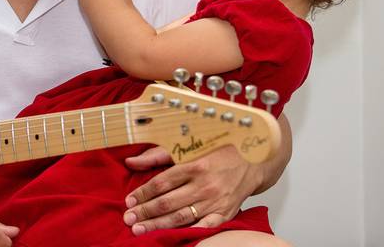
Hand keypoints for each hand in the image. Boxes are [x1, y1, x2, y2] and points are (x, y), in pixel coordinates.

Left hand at [122, 145, 262, 234]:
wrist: (254, 160)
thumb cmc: (220, 149)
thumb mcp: (189, 145)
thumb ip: (158, 155)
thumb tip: (131, 163)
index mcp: (194, 165)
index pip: (161, 183)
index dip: (142, 194)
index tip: (129, 201)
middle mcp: (204, 185)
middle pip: (168, 202)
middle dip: (145, 212)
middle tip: (128, 219)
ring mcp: (215, 201)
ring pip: (181, 217)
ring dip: (158, 225)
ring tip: (140, 230)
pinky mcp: (225, 213)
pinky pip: (204, 227)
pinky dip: (188, 233)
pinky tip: (172, 237)